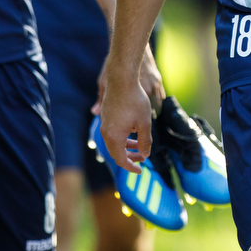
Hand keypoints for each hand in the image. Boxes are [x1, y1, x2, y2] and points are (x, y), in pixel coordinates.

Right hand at [98, 58, 155, 172]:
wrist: (122, 79)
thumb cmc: (135, 100)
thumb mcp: (145, 123)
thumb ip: (145, 142)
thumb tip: (145, 155)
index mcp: (114, 137)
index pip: (121, 160)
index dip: (131, 167)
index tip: (140, 171)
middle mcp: (106, 132)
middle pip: (116, 153)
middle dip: (129, 157)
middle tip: (142, 158)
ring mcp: (105, 124)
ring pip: (114, 142)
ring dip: (127, 147)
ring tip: (139, 146)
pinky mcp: (106, 116)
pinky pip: (113, 133)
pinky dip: (123, 137)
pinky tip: (134, 132)